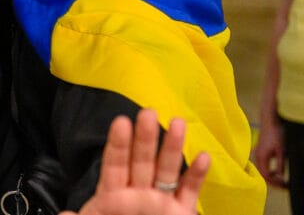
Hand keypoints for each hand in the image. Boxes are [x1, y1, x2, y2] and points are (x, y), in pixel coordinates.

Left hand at [62, 109, 209, 214]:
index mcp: (112, 197)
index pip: (114, 165)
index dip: (117, 144)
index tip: (120, 122)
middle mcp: (137, 195)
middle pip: (141, 161)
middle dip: (145, 138)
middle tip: (148, 111)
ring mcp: (161, 203)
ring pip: (167, 170)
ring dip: (173, 148)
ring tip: (179, 122)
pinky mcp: (181, 214)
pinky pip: (190, 193)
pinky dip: (197, 176)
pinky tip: (203, 157)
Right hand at [253, 119, 287, 187]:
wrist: (268, 122)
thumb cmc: (275, 135)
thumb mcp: (281, 151)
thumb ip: (280, 164)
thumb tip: (281, 176)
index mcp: (261, 157)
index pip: (266, 175)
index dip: (275, 181)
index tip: (283, 183)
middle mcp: (257, 156)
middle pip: (263, 174)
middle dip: (273, 181)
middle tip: (283, 184)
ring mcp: (257, 153)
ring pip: (262, 170)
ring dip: (271, 176)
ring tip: (281, 179)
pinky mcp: (259, 151)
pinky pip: (262, 165)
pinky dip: (269, 170)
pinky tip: (276, 170)